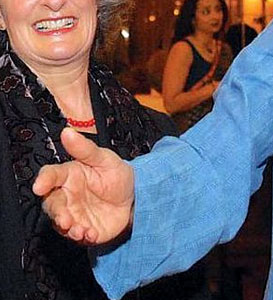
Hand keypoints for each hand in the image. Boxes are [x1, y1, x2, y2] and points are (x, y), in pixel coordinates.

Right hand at [32, 128, 134, 244]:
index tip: (39, 186)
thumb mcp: (105, 159)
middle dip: (56, 213)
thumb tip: (67, 131)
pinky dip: (83, 236)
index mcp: (69, 175)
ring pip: (61, 223)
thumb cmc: (116, 174)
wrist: (136, 196)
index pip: (51, 176)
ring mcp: (74, 214)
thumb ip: (85, 149)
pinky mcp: (84, 229)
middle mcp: (67, 196)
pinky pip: (78, 236)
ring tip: (80, 230)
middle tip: (65, 219)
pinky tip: (91, 233)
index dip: (43, 180)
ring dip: (68, 228)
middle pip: (52, 204)